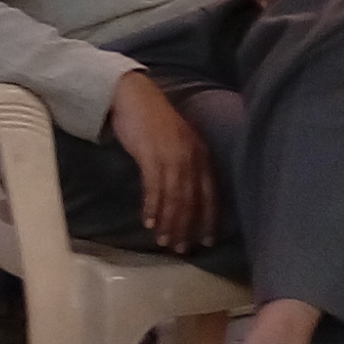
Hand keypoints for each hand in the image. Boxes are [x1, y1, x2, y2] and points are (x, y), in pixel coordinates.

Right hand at [107, 70, 216, 251]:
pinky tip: (149, 221)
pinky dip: (153, 206)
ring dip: (169, 222)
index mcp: (201, 153)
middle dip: (187, 226)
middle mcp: (191, 155)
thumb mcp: (178, 143)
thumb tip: (185, 196)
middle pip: (192, 199)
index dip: (209, 218)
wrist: (134, 95)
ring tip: (163, 241)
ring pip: (174, 196)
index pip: (210, 192)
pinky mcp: (151, 154)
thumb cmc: (154, 120)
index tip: (207, 241)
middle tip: (181, 249)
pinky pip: (154, 186)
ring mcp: (172, 154)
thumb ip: (185, 165)